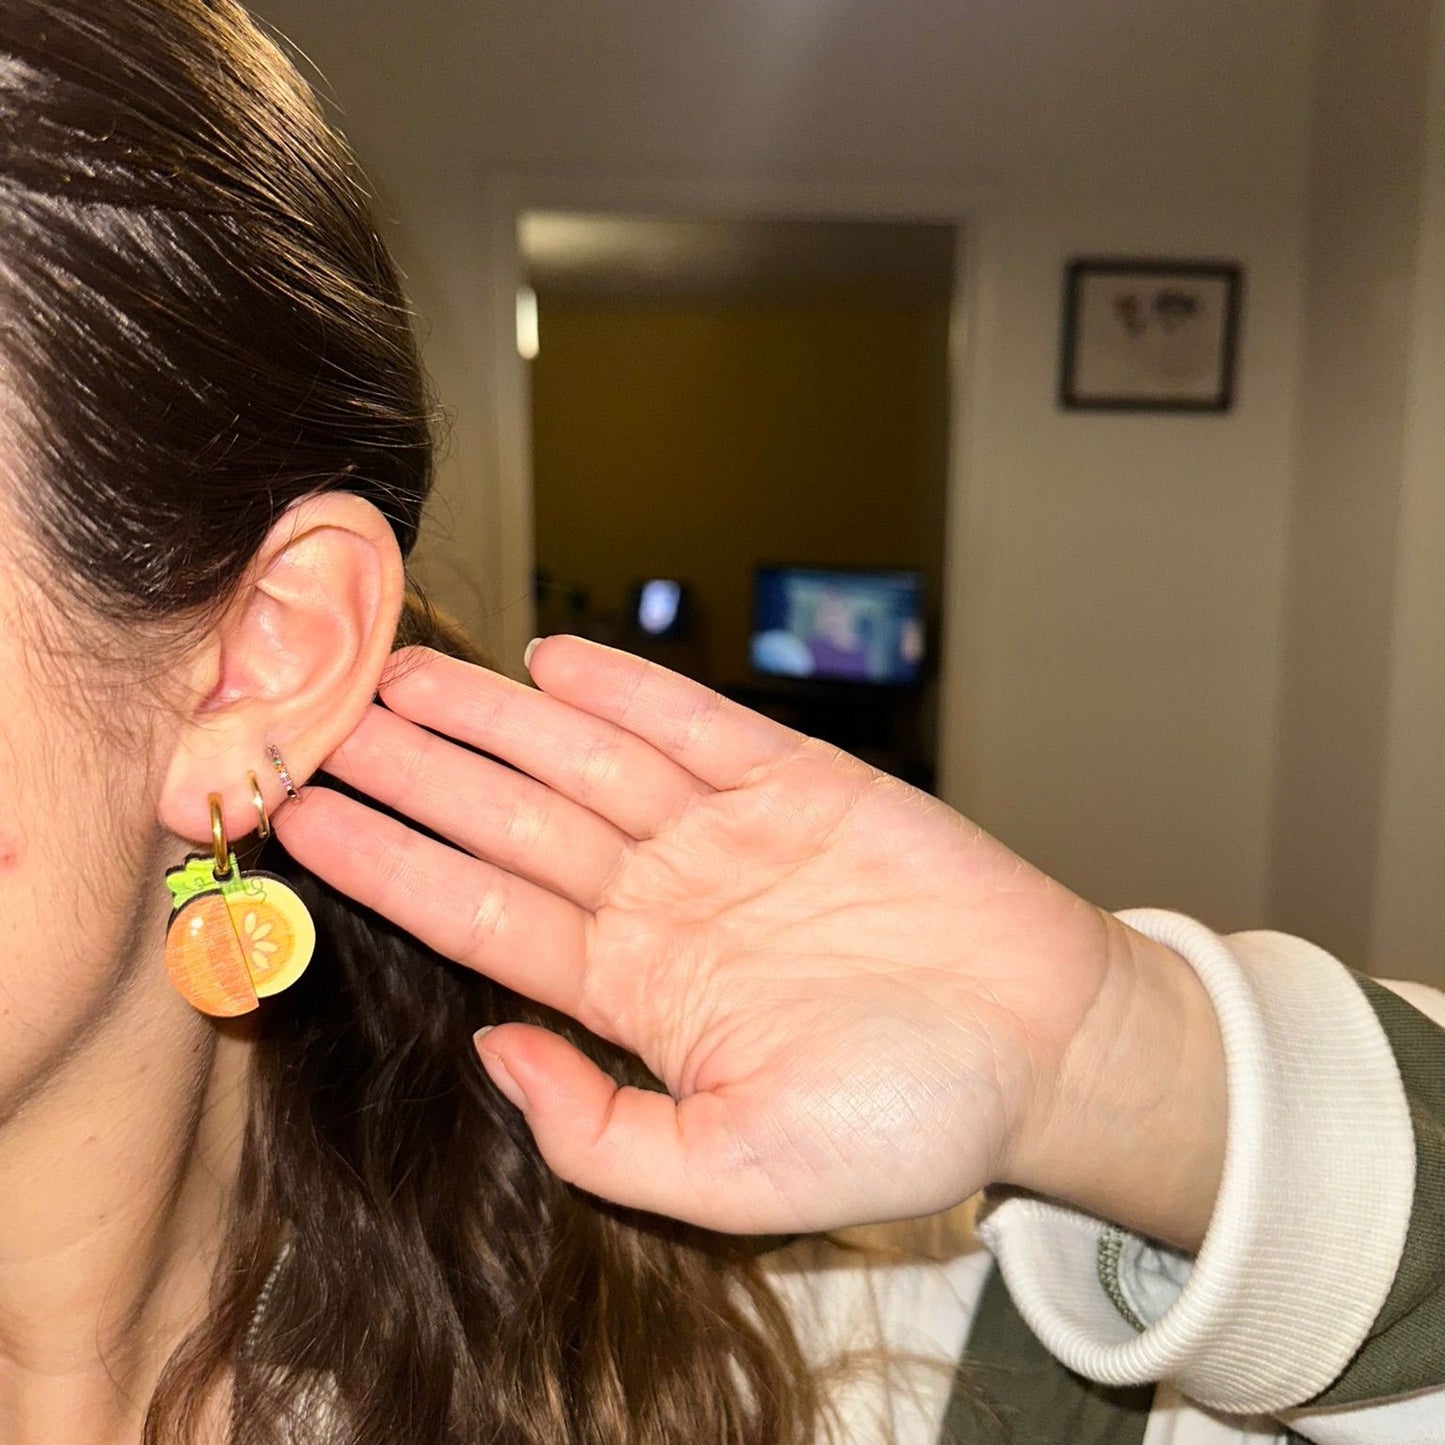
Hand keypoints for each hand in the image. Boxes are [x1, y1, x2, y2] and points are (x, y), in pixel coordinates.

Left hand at [275, 638, 1223, 1243]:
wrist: (1047, 1049)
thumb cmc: (909, 1120)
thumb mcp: (735, 1174)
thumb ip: (600, 1129)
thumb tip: (493, 1052)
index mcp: (639, 991)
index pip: (486, 915)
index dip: (394, 866)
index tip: (309, 822)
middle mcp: (667, 900)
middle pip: (515, 820)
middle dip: (418, 770)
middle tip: (326, 716)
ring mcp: (729, 834)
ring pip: (587, 759)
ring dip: (496, 716)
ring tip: (406, 675)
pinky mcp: (803, 780)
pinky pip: (697, 724)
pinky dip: (628, 688)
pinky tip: (552, 662)